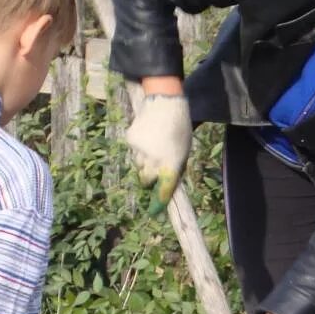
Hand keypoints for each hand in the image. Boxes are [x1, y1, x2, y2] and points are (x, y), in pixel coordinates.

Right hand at [126, 87, 191, 202]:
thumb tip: (166, 181)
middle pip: (146, 180)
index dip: (158, 201)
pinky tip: (146, 137)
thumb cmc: (180, 127)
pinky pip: (133, 151)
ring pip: (138, 166)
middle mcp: (154, 160)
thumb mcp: (184, 150)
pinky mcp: (130, 140)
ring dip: (144, 163)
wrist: (165, 102)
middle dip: (148, 180)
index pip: (163, 188)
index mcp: (170, 163)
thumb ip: (175, 167)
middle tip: (152, 174)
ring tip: (153, 148)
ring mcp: (140, 150)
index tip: (154, 211)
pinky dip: (138, 149)